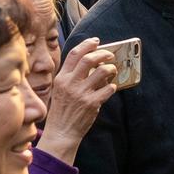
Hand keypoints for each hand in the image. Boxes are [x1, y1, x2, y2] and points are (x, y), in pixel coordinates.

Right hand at [34, 37, 119, 163]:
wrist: (62, 132)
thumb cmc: (62, 110)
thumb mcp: (60, 90)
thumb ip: (71, 76)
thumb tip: (89, 62)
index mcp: (61, 78)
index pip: (74, 54)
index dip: (87, 44)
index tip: (96, 41)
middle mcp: (70, 83)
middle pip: (89, 59)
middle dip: (103, 54)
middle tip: (110, 55)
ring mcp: (81, 93)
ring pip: (102, 71)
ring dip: (111, 69)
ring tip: (113, 71)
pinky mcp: (92, 103)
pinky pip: (108, 89)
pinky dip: (113, 86)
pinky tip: (111, 88)